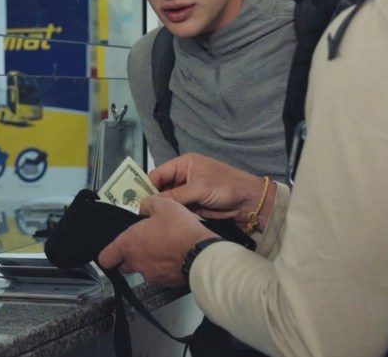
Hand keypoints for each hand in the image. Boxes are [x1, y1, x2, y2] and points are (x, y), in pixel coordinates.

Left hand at [97, 196, 216, 286]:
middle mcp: (136, 262)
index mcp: (129, 244)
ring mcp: (150, 275)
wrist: (201, 253)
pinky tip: (173, 255)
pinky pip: (158, 275)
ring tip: (161, 247)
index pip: (104, 258)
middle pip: (122, 265)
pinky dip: (162, 267)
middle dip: (128, 256)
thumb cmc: (179, 229)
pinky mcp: (165, 282)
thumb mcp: (162, 204)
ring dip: (147, 261)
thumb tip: (143, 207)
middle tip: (141, 243)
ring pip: (141, 270)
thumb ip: (147, 204)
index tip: (113, 248)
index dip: (107, 253)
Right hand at [150, 153, 266, 223]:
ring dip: (161, 208)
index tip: (138, 201)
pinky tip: (162, 222)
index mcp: (184, 164)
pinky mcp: (192, 205)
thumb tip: (152, 203)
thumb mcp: (199, 188)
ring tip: (149, 219)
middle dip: (153, 198)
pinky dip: (171, 215)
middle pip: (160, 187)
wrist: (249, 202)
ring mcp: (187, 192)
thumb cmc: (226, 186)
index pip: (158, 173)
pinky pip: (177, 209)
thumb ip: (175, 196)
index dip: (148, 186)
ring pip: (167, 200)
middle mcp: (183, 176)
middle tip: (141, 213)